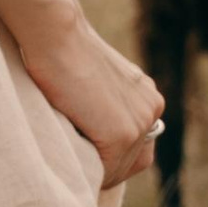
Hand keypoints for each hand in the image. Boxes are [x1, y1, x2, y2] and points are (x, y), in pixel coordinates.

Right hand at [15, 6, 163, 191]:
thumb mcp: (94, 79)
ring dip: (96, 171)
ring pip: (120, 169)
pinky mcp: (121, 134)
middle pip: (135, 161)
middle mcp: (152, 109)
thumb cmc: (62, 50)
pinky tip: (68, 157)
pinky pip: (106, 171)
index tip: (86, 153)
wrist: (55, 35)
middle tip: (80, 165)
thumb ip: (104, 102)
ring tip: (70, 159)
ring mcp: (139, 123)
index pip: (139, 145)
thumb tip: (91, 124)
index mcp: (147, 97)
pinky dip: (87, 171)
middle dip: (109, 167)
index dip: (114, 156)